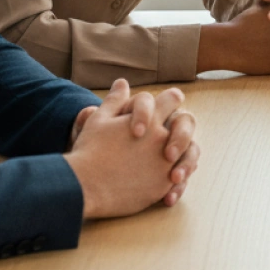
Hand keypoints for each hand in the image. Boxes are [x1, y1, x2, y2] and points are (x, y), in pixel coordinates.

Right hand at [64, 79, 187, 218]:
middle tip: (169, 132)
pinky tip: (161, 181)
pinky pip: (177, 179)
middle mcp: (163, 138)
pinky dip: (173, 179)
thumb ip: (116, 100)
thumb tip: (122, 82)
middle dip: (180, 127)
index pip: (172, 99)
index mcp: (150, 119)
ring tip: (165, 160)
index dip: (170, 100)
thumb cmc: (89, 150)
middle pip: (185, 123)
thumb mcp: (100, 119)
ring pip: (186, 152)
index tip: (168, 104)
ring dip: (179, 153)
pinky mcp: (162, 186)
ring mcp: (165, 163)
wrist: (84, 187)